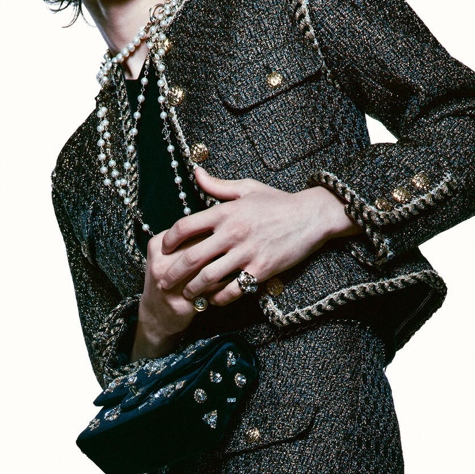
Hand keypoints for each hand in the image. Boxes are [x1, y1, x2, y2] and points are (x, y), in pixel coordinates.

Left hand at [132, 168, 358, 357]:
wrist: (311, 217)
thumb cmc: (278, 202)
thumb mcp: (247, 189)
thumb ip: (218, 186)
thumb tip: (195, 173)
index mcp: (225, 212)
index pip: (185, 226)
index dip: (169, 240)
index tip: (164, 249)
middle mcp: (232, 233)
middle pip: (191, 257)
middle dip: (173, 273)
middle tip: (163, 282)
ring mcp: (246, 253)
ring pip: (209, 277)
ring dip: (193, 289)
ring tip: (186, 294)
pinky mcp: (260, 269)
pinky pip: (233, 289)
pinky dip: (219, 297)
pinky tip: (213, 300)